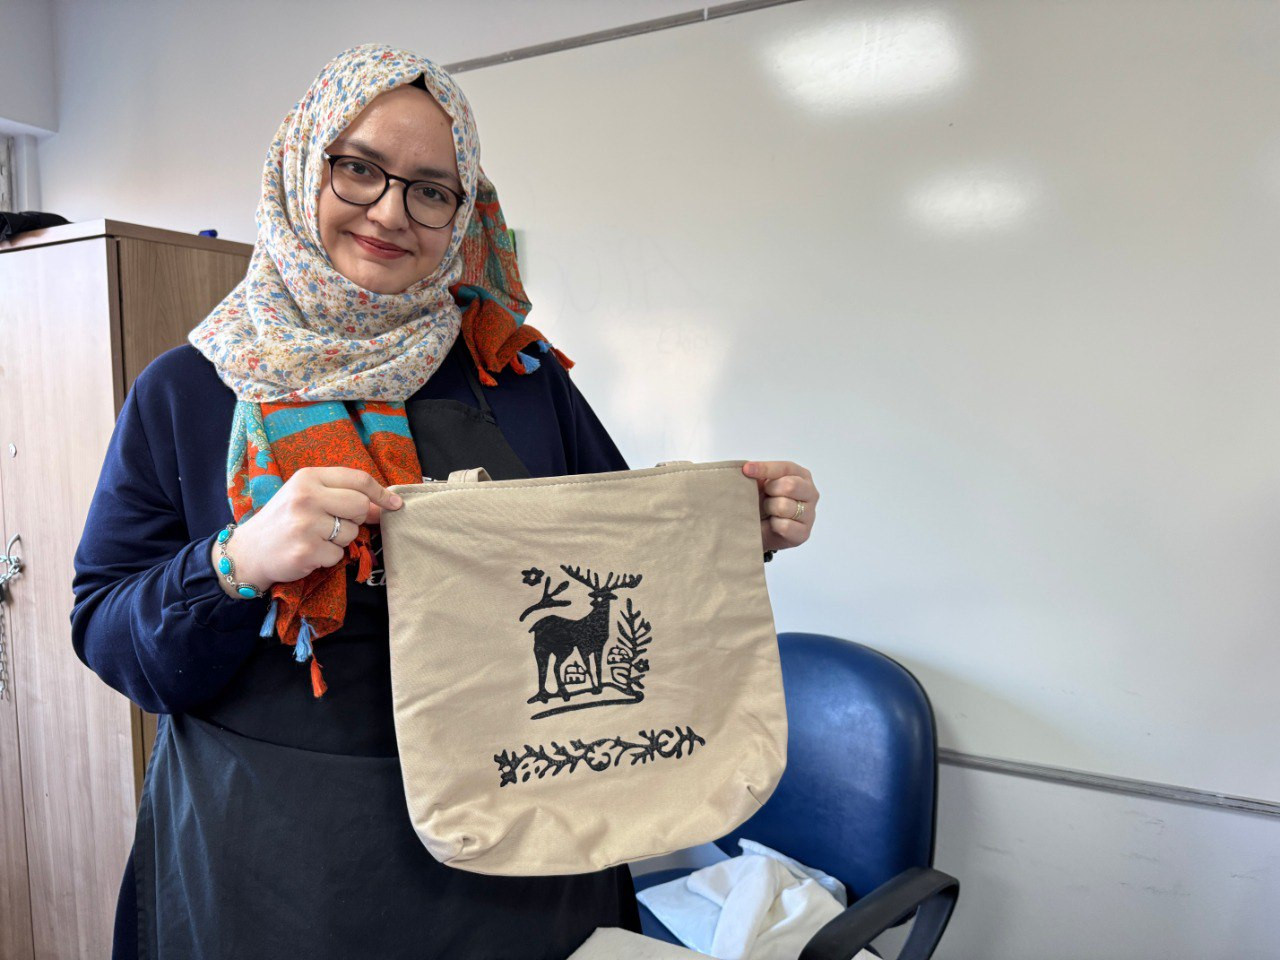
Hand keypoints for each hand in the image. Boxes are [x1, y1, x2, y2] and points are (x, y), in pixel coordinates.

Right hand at [215, 466, 403, 592]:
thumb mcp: (308, 497)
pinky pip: (338, 555)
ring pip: (352, 533)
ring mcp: (305, 524)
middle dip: (358, 519)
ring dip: (340, 541)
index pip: (358, 479)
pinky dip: (328, 558)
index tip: (395, 504)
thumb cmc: (284, 520)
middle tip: (337, 524)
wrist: (248, 551)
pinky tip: (309, 552)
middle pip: (360, 505)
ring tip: (315, 538)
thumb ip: (342, 495)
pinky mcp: (306, 550)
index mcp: (308, 478)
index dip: (381, 493)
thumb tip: (385, 504)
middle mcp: (306, 497)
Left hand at [742, 461, 817, 554]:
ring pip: (784, 506)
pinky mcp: (803, 533)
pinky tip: (772, 524)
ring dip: (769, 508)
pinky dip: (773, 525)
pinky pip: (785, 526)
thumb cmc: (763, 502)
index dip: (765, 468)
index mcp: (801, 475)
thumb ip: (759, 474)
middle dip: (770, 491)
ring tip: (768, 511)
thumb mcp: (761, 484)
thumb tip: (748, 469)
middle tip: (764, 496)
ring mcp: (810, 514)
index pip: (785, 468)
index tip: (746, 470)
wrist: (762, 531)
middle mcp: (810, 492)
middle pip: (790, 486)